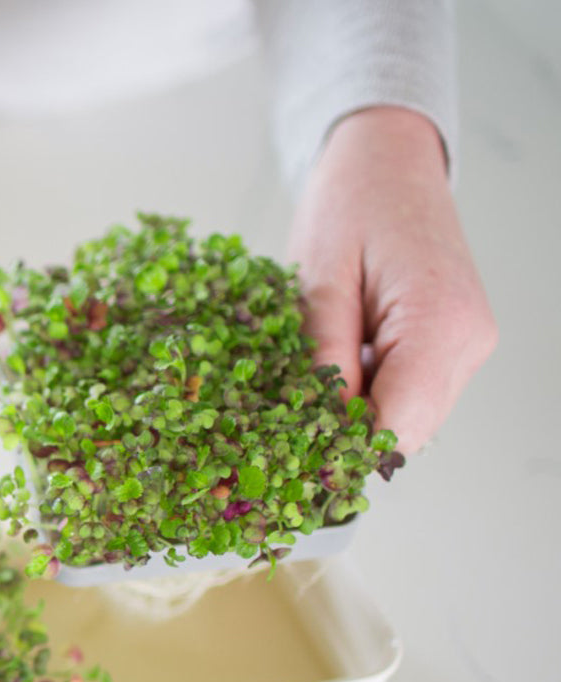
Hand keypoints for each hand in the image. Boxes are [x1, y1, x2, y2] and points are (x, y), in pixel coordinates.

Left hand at [288, 106, 496, 452]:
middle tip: (283, 426)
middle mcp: (468, 342)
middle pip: (405, 431)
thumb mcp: (317, 281)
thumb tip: (319, 428)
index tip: (288, 453)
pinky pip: (407, 394)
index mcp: (441, 323)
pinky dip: (368, 394)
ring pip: (407, 419)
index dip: (341, 449)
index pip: (397, 426)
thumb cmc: (351, 202)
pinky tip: (334, 368)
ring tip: (306, 386)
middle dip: (344, 437)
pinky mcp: (452, 345)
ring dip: (355, 415)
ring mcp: (466, 346)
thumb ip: (323, 359)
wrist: (387, 158)